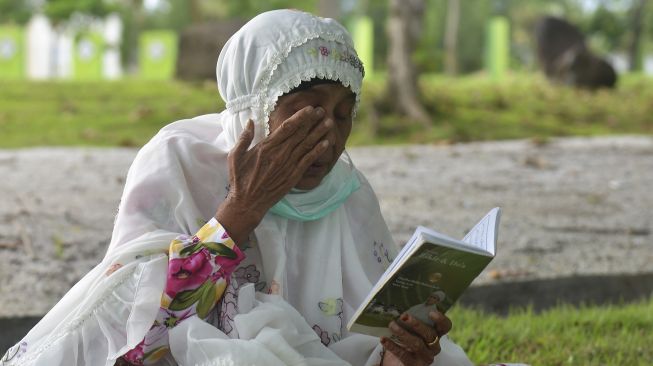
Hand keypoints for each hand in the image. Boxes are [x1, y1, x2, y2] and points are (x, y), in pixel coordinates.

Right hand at [216, 106, 332, 242]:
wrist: (247, 203)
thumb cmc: (240, 180)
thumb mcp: (235, 156)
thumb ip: (244, 138)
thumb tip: (250, 121)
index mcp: (266, 147)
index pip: (287, 127)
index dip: (299, 117)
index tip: (308, 108)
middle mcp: (279, 154)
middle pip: (300, 134)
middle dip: (312, 121)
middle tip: (322, 110)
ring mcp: (288, 166)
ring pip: (306, 145)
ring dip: (318, 133)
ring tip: (329, 123)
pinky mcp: (293, 176)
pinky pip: (308, 161)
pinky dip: (318, 151)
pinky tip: (326, 143)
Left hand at [380, 311, 451, 365]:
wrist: (399, 361)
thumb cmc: (407, 337)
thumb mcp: (411, 327)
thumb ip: (411, 317)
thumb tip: (400, 303)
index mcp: (436, 333)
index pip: (445, 326)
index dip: (441, 319)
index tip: (431, 312)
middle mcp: (434, 346)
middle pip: (430, 334)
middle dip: (417, 324)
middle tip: (404, 316)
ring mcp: (425, 357)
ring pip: (417, 344)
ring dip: (403, 333)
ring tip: (392, 325)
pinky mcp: (414, 365)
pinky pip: (403, 355)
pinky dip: (392, 346)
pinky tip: (384, 339)